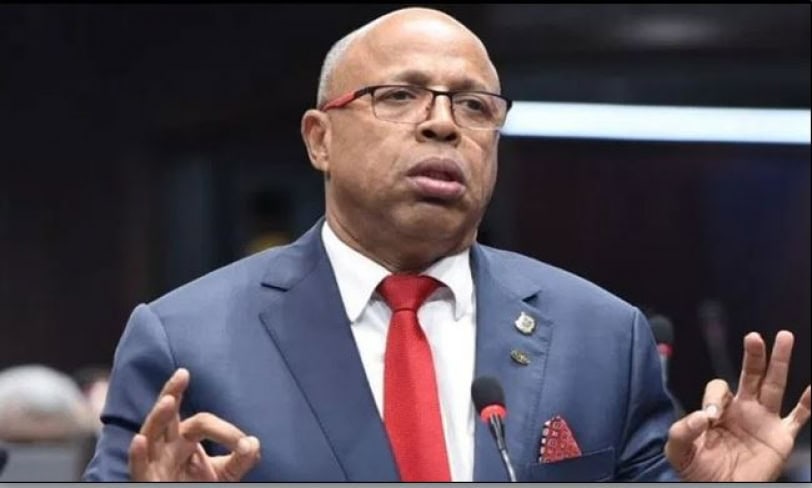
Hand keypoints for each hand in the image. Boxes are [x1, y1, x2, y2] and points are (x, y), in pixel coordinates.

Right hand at [128, 368, 261, 480]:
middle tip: (183, 373)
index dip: (225, 431)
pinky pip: (138, 466)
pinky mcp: (146, 479)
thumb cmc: (199, 486)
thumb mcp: (225, 474)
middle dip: (172, 392)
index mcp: (185, 438)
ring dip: (159, 417)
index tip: (244, 444)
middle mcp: (167, 445)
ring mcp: (155, 461)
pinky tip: (140, 440)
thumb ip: (240, 459)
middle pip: (167, 414)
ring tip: (169, 400)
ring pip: (151, 433)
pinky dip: (137, 454)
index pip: (203, 423)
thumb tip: (253, 443)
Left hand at [665, 330, 810, 480]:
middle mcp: (743, 409)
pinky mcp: (781, 437)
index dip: (715, 397)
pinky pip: (798, 418)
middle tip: (753, 337)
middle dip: (752, 355)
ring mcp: (764, 421)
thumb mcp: (678, 450)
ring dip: (779, 362)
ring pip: (774, 385)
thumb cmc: (697, 470)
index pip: (719, 389)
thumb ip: (681, 431)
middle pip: (749, 374)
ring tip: (784, 337)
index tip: (710, 416)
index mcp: (718, 409)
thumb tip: (700, 416)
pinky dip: (808, 404)